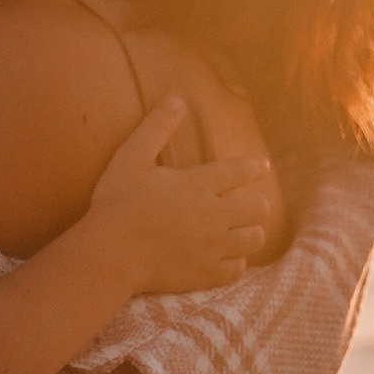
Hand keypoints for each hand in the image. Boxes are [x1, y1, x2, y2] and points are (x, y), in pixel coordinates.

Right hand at [86, 97, 277, 294]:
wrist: (111, 254)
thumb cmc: (117, 203)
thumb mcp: (131, 158)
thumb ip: (156, 128)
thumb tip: (176, 99)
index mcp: (198, 184)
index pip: (240, 171)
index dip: (254, 167)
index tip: (262, 166)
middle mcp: (214, 214)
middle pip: (257, 207)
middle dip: (255, 203)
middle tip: (248, 204)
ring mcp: (213, 246)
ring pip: (255, 238)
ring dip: (250, 231)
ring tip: (241, 230)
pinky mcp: (207, 273)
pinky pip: (238, 268)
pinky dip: (236, 261)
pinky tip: (226, 256)